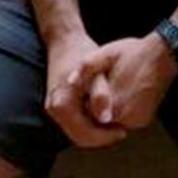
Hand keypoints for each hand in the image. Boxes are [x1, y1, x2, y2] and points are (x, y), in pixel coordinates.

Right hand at [42, 33, 121, 148]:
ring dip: (96, 132)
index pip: (85, 136)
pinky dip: (89, 124)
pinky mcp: (56, 104)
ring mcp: (53, 107)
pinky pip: (74, 123)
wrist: (64, 39)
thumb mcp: (95, 72)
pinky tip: (102, 114)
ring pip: (77, 132)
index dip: (106, 137)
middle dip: (101, 137)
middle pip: (80, 137)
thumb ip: (100, 95)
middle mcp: (54, 109)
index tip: (124, 130)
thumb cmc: (82, 53)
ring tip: (114, 123)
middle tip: (121, 130)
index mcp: (62, 104)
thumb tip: (105, 118)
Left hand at [81, 35, 177, 136]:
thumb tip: (70, 82)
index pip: (88, 115)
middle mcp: (127, 117)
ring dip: (105, 113)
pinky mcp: (144, 121)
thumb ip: (86, 68)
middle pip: (99, 122)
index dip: (81, 105)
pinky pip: (124, 121)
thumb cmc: (133, 53)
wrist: (163, 56)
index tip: (82, 93)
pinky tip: (117, 95)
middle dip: (92, 111)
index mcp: (114, 102)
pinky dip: (118, 113)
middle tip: (91, 92)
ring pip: (111, 123)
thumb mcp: (106, 53)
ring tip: (104, 92)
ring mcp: (137, 121)